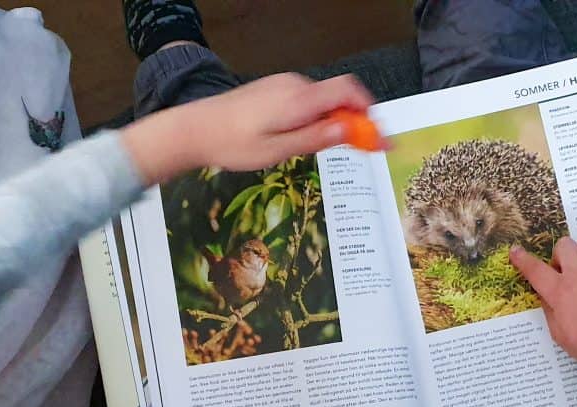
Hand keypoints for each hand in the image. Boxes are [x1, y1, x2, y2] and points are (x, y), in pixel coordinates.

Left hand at [122, 73, 377, 183]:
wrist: (195, 129)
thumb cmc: (233, 144)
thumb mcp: (277, 150)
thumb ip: (314, 139)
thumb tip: (348, 130)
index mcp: (299, 99)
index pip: (348, 92)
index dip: (370, 113)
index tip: (381, 138)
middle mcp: (295, 86)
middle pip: (339, 97)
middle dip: (355, 122)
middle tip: (362, 150)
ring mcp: (284, 85)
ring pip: (324, 101)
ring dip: (334, 121)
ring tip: (328, 149)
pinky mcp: (276, 90)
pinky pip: (309, 101)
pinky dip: (318, 117)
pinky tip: (306, 138)